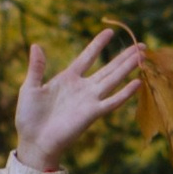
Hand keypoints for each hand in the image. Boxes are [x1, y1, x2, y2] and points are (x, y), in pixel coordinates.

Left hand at [14, 26, 144, 173]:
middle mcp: (83, 87)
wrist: (33, 141)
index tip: (110, 31)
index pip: (87, 57)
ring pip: (114, 80)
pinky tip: (137, 83)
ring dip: (128, 67)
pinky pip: (112, 102)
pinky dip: (124, 93)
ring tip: (143, 55)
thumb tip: (36, 45)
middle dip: (124, 56)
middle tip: (142, 45)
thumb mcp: (30, 88)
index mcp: (68, 78)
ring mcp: (89, 100)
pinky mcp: (92, 114)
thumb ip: (37, 67)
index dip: (98, 44)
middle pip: (108, 68)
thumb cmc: (29, 117)